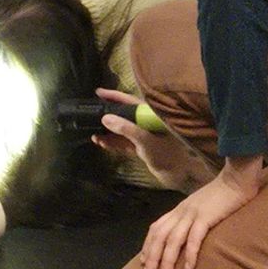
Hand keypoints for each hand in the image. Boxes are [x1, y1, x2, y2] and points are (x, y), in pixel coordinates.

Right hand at [93, 88, 210, 191]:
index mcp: (151, 116)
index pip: (130, 101)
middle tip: (90, 114)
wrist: (177, 176)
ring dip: (108, 131)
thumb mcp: (145, 141)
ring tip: (92, 133)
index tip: (99, 92)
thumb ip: (126, 129)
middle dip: (107, 115)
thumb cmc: (166, 155)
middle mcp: (146, 123)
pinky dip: (112, 142)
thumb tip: (105, 118)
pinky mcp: (140, 146)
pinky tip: (101, 143)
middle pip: (124, 115)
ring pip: (121, 129)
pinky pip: (123, 141)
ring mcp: (143, 135)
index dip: (115, 96)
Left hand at [139, 158, 262, 268]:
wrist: (236, 178)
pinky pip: (195, 237)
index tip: (143, 262)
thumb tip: (186, 233)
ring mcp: (192, 214)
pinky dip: (191, 253)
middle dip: (152, 258)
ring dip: (167, 260)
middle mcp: (181, 212)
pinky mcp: (206, 216)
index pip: (156, 228)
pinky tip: (189, 268)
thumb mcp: (200, 206)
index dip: (148, 245)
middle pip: (160, 237)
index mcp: (178, 210)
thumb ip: (191, 218)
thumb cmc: (221, 195)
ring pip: (173, 239)